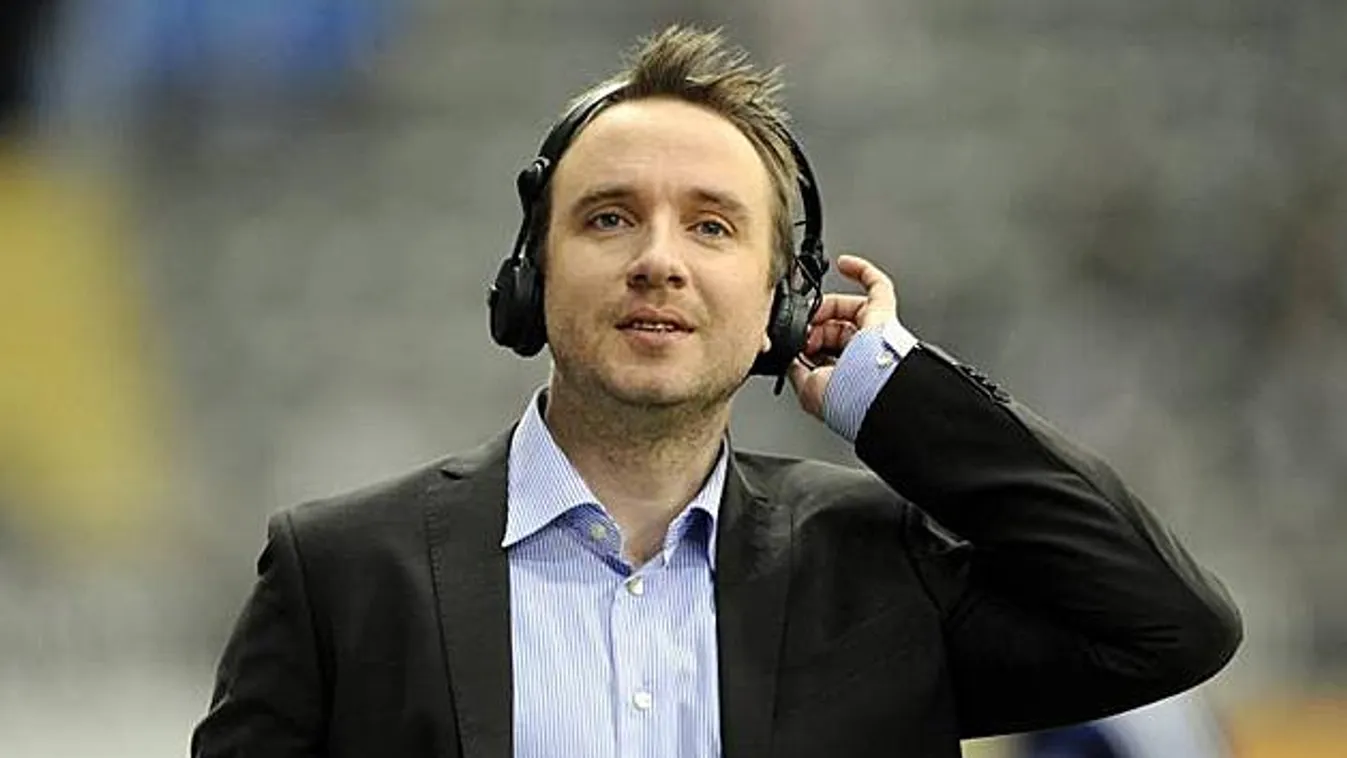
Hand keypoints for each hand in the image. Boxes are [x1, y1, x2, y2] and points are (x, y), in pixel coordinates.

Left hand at [787, 254, 898, 418]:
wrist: (868, 393)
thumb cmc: (846, 398)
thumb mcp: (808, 389)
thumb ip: (797, 370)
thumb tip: (788, 357)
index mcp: (846, 373)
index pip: (824, 348)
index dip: (806, 340)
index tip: (792, 339)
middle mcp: (863, 353)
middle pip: (833, 326)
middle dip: (813, 324)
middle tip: (799, 327)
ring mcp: (875, 332)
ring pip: (849, 309)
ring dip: (826, 305)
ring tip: (812, 310)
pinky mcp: (885, 314)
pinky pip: (878, 286)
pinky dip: (862, 271)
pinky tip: (844, 264)